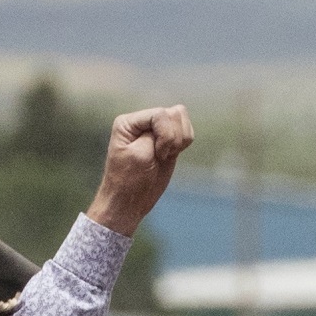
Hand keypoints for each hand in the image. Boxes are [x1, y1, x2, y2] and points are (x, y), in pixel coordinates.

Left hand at [91, 104, 196, 232]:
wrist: (129, 202)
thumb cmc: (129, 181)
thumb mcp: (141, 154)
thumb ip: (158, 133)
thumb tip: (174, 115)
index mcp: (129, 122)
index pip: (160, 114)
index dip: (165, 134)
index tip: (158, 155)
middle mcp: (142, 122)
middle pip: (174, 113)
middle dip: (173, 137)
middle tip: (160, 156)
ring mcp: (155, 130)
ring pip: (182, 120)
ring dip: (180, 140)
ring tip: (165, 156)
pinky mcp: (167, 141)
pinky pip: (186, 131)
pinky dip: (184, 143)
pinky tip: (171, 155)